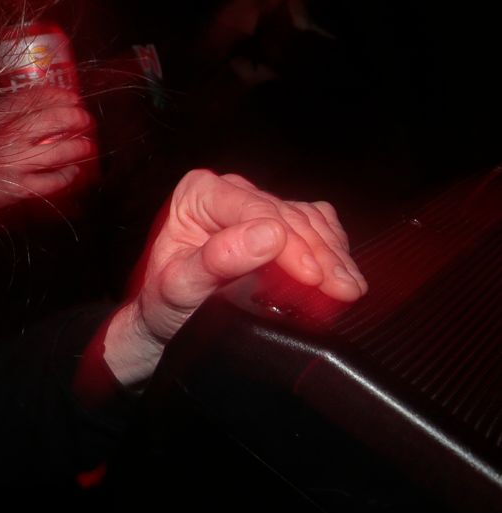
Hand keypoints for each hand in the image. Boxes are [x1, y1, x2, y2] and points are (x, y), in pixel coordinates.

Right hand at [0, 84, 95, 210]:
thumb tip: (42, 97)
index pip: (26, 99)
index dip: (54, 95)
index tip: (71, 96)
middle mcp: (0, 140)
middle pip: (48, 121)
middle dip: (73, 117)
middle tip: (85, 119)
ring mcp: (10, 166)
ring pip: (56, 152)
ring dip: (79, 147)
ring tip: (87, 146)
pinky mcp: (17, 190)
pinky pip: (52, 181)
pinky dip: (67, 175)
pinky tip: (73, 171)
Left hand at [104, 169, 366, 385]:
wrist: (167, 320)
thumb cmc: (165, 301)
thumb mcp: (179, 286)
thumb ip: (216, 260)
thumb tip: (266, 235)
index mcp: (199, 194)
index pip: (256, 210)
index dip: (290, 243)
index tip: (311, 276)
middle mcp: (230, 192)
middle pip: (288, 216)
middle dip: (319, 254)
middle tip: (342, 290)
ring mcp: (258, 206)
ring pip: (308, 220)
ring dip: (334, 255)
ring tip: (348, 288)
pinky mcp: (280, 224)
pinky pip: (317, 226)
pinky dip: (334, 250)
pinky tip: (343, 274)